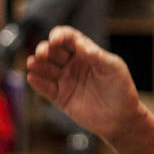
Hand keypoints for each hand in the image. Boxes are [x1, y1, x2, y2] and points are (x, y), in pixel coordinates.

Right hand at [26, 26, 140, 141]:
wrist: (121, 118)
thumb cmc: (121, 89)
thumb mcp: (114, 68)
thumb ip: (97, 56)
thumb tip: (80, 44)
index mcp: (86, 52)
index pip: (69, 38)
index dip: (60, 35)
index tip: (55, 38)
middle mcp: (73, 64)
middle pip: (53, 51)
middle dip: (45, 49)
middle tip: (42, 52)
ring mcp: (66, 80)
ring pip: (46, 68)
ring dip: (38, 64)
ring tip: (33, 63)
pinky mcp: (61, 97)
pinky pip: (46, 88)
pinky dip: (38, 82)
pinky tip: (32, 77)